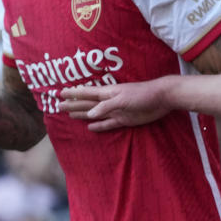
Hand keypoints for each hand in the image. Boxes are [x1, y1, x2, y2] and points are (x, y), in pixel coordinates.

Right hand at [59, 78, 174, 131]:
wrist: (161, 99)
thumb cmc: (142, 94)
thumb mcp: (122, 99)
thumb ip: (106, 107)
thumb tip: (88, 117)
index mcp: (107, 93)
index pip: (86, 93)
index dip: (73, 93)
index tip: (60, 93)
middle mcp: (109, 101)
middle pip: (87, 104)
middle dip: (73, 104)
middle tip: (59, 105)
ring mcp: (116, 111)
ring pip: (95, 113)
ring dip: (82, 114)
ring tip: (70, 114)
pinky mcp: (124, 120)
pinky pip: (108, 123)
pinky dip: (99, 125)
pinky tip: (90, 127)